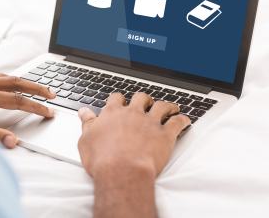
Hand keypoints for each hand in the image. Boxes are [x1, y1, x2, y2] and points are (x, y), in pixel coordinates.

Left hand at [0, 74, 56, 148]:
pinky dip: (9, 79)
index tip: (48, 112)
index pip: (15, 100)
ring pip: (5, 76)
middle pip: (15, 82)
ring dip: (23, 81)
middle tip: (52, 94)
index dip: (35, 106)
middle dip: (36, 88)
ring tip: (37, 88)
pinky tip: (11, 84)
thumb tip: (12, 141)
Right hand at [77, 92, 190, 217]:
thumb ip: (87, 123)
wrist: (121, 171)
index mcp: (113, 113)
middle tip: (146, 102)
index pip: (116, 98)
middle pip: (141, 98)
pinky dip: (182, 119)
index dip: (119, 99)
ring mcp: (150, 123)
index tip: (120, 102)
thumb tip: (83, 112)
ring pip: (162, 106)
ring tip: (170, 107)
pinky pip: (177, 122)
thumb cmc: (102, 159)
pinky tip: (184, 120)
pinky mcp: (165, 135)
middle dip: (144, 99)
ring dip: (167, 106)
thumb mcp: (86, 139)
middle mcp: (133, 114)